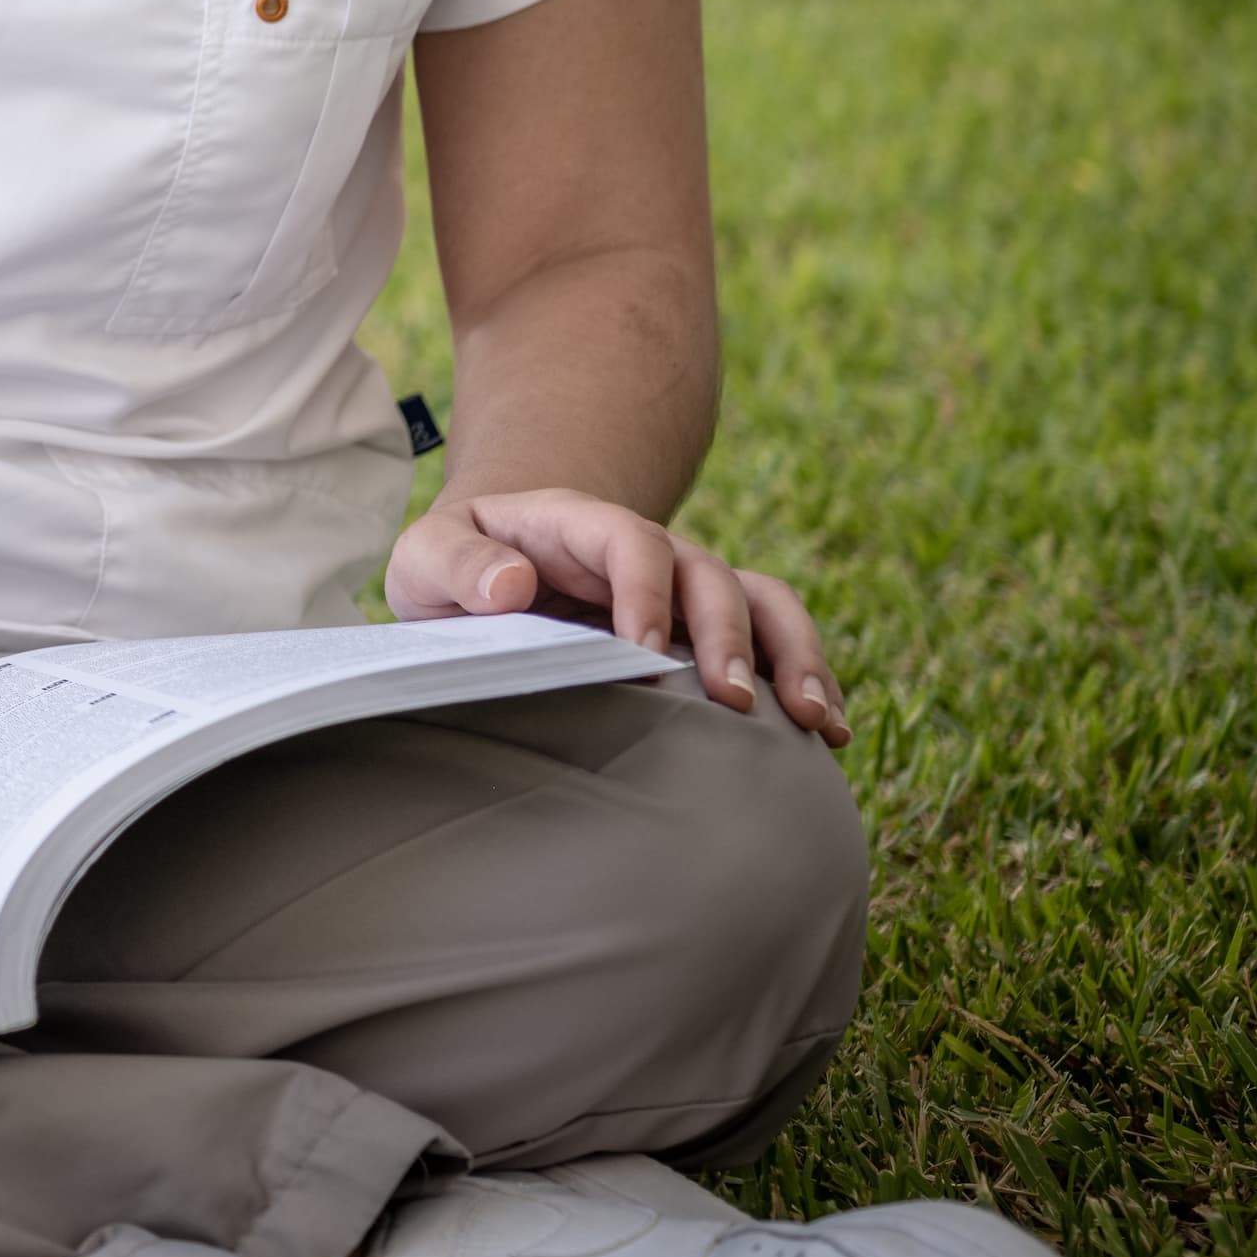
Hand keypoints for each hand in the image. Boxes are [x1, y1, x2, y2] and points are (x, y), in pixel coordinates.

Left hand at [391, 484, 846, 743]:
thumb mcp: (426, 557)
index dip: (643, 592)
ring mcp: (684, 589)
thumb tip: (510, 585)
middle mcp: (646, 551)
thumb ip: (456, 564)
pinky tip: (829, 732)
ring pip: (761, 603)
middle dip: (726, 634)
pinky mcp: (706, 630)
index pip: (628, 540)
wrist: (486, 570)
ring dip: (793, 655)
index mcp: (576, 525)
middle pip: (707, 574)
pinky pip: (774, 639)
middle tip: (731, 700)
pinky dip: (807, 677)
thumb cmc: (456, 568)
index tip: (640, 654)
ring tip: (813, 721)